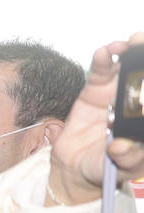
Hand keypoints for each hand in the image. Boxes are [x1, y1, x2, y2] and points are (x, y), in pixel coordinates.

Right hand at [48, 32, 143, 204]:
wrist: (76, 169)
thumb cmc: (107, 168)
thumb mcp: (122, 167)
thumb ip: (128, 158)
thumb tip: (120, 147)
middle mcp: (137, 101)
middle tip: (143, 44)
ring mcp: (117, 92)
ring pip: (128, 66)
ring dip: (130, 51)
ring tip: (128, 44)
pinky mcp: (95, 91)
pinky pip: (102, 71)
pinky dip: (104, 59)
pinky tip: (105, 52)